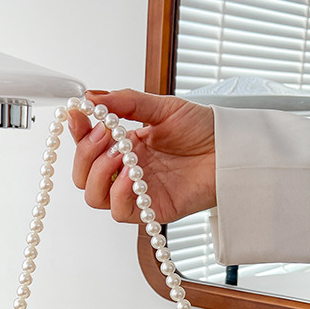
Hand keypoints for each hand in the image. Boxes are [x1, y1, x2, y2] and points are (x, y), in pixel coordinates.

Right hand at [68, 89, 215, 223]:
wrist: (232, 149)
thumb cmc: (204, 130)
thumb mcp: (162, 107)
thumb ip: (127, 103)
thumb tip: (93, 97)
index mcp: (126, 147)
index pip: (88, 146)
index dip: (77, 133)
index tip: (77, 114)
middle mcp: (126, 171)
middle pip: (83, 177)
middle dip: (85, 154)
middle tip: (103, 134)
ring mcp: (137, 192)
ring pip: (94, 197)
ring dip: (99, 174)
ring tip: (118, 154)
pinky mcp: (152, 209)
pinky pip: (120, 211)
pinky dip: (118, 194)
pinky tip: (129, 176)